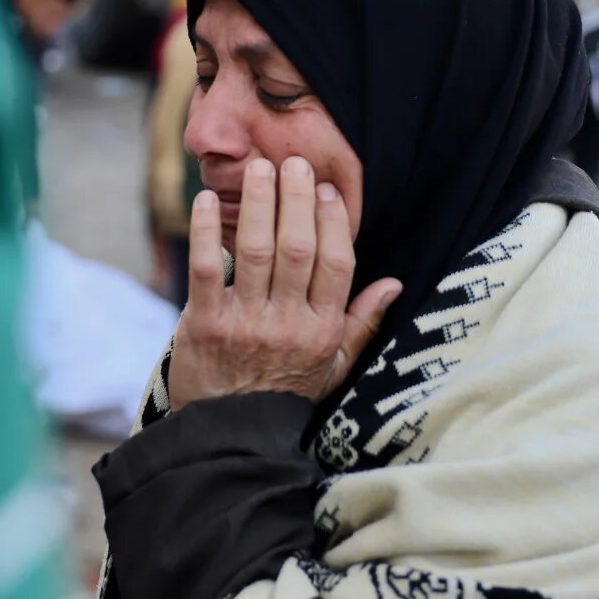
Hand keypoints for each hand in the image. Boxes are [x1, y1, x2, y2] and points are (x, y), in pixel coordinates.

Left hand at [166, 158, 401, 411]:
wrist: (229, 435)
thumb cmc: (285, 393)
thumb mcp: (334, 367)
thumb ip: (362, 323)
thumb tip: (394, 283)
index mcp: (322, 330)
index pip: (336, 264)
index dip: (332, 222)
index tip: (326, 190)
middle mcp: (287, 324)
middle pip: (297, 249)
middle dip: (296, 200)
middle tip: (293, 163)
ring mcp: (245, 324)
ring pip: (255, 251)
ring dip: (258, 203)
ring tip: (259, 167)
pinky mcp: (204, 325)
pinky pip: (206, 269)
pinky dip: (205, 232)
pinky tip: (206, 201)